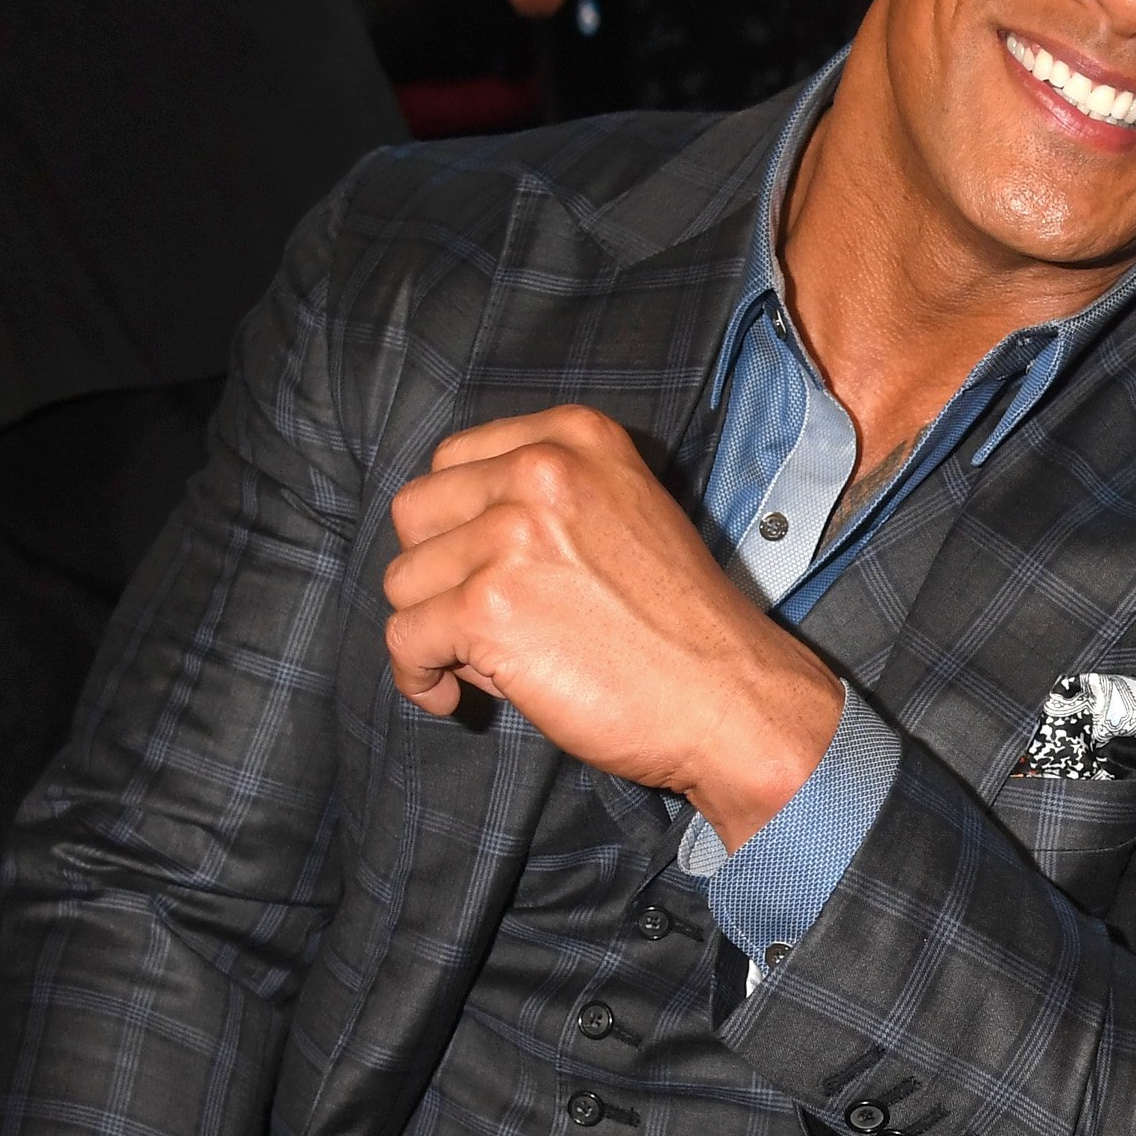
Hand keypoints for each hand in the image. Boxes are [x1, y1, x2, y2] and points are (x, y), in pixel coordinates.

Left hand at [381, 405, 843, 846]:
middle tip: (486, 620)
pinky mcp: (487, 607)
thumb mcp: (626, 514)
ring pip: (404, 581)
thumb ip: (547, 498)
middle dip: (437, 572)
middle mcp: (541, 470)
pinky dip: (420, 678)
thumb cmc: (681, 625)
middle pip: (416, 514)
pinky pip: (404, 641)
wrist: (730, 698)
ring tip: (491, 662)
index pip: (453, 461)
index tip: (484, 571)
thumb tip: (449, 537)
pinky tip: (459, 695)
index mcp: (576, 437)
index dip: (456, 526)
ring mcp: (510, 536)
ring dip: (434, 630)